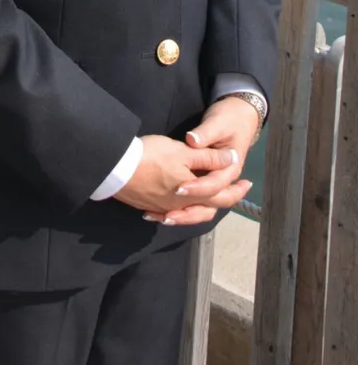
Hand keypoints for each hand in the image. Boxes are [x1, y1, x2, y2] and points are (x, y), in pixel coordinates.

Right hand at [114, 134, 248, 222]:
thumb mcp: (182, 152)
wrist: (116, 168)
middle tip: (237, 192)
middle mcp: (182, 205)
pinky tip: (177, 205)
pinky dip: (180, 209)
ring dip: (203, 207)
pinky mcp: (149, 205)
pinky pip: (171, 211)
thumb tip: (231, 159)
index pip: (221, 194)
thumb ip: (208, 158)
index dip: (236, 188)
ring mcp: (164, 208)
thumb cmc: (152, 157)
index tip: (247, 183)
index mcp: (194, 193)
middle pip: (208, 207)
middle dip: (225, 199)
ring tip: (209, 199)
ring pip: (190, 212)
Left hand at [151, 98, 261, 226]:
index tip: (178, 187)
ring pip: (201, 208)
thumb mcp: (217, 124)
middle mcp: (223, 180)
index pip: (212, 184)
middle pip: (208, 205)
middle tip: (166, 215)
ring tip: (161, 217)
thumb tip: (192, 140)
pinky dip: (180, 208)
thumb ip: (204, 134)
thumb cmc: (229, 119)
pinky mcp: (205, 178)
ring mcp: (214, 181)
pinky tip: (161, 211)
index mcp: (229, 169)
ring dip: (183, 215)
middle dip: (187, 212)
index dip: (196, 187)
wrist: (240, 115)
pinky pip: (195, 201)